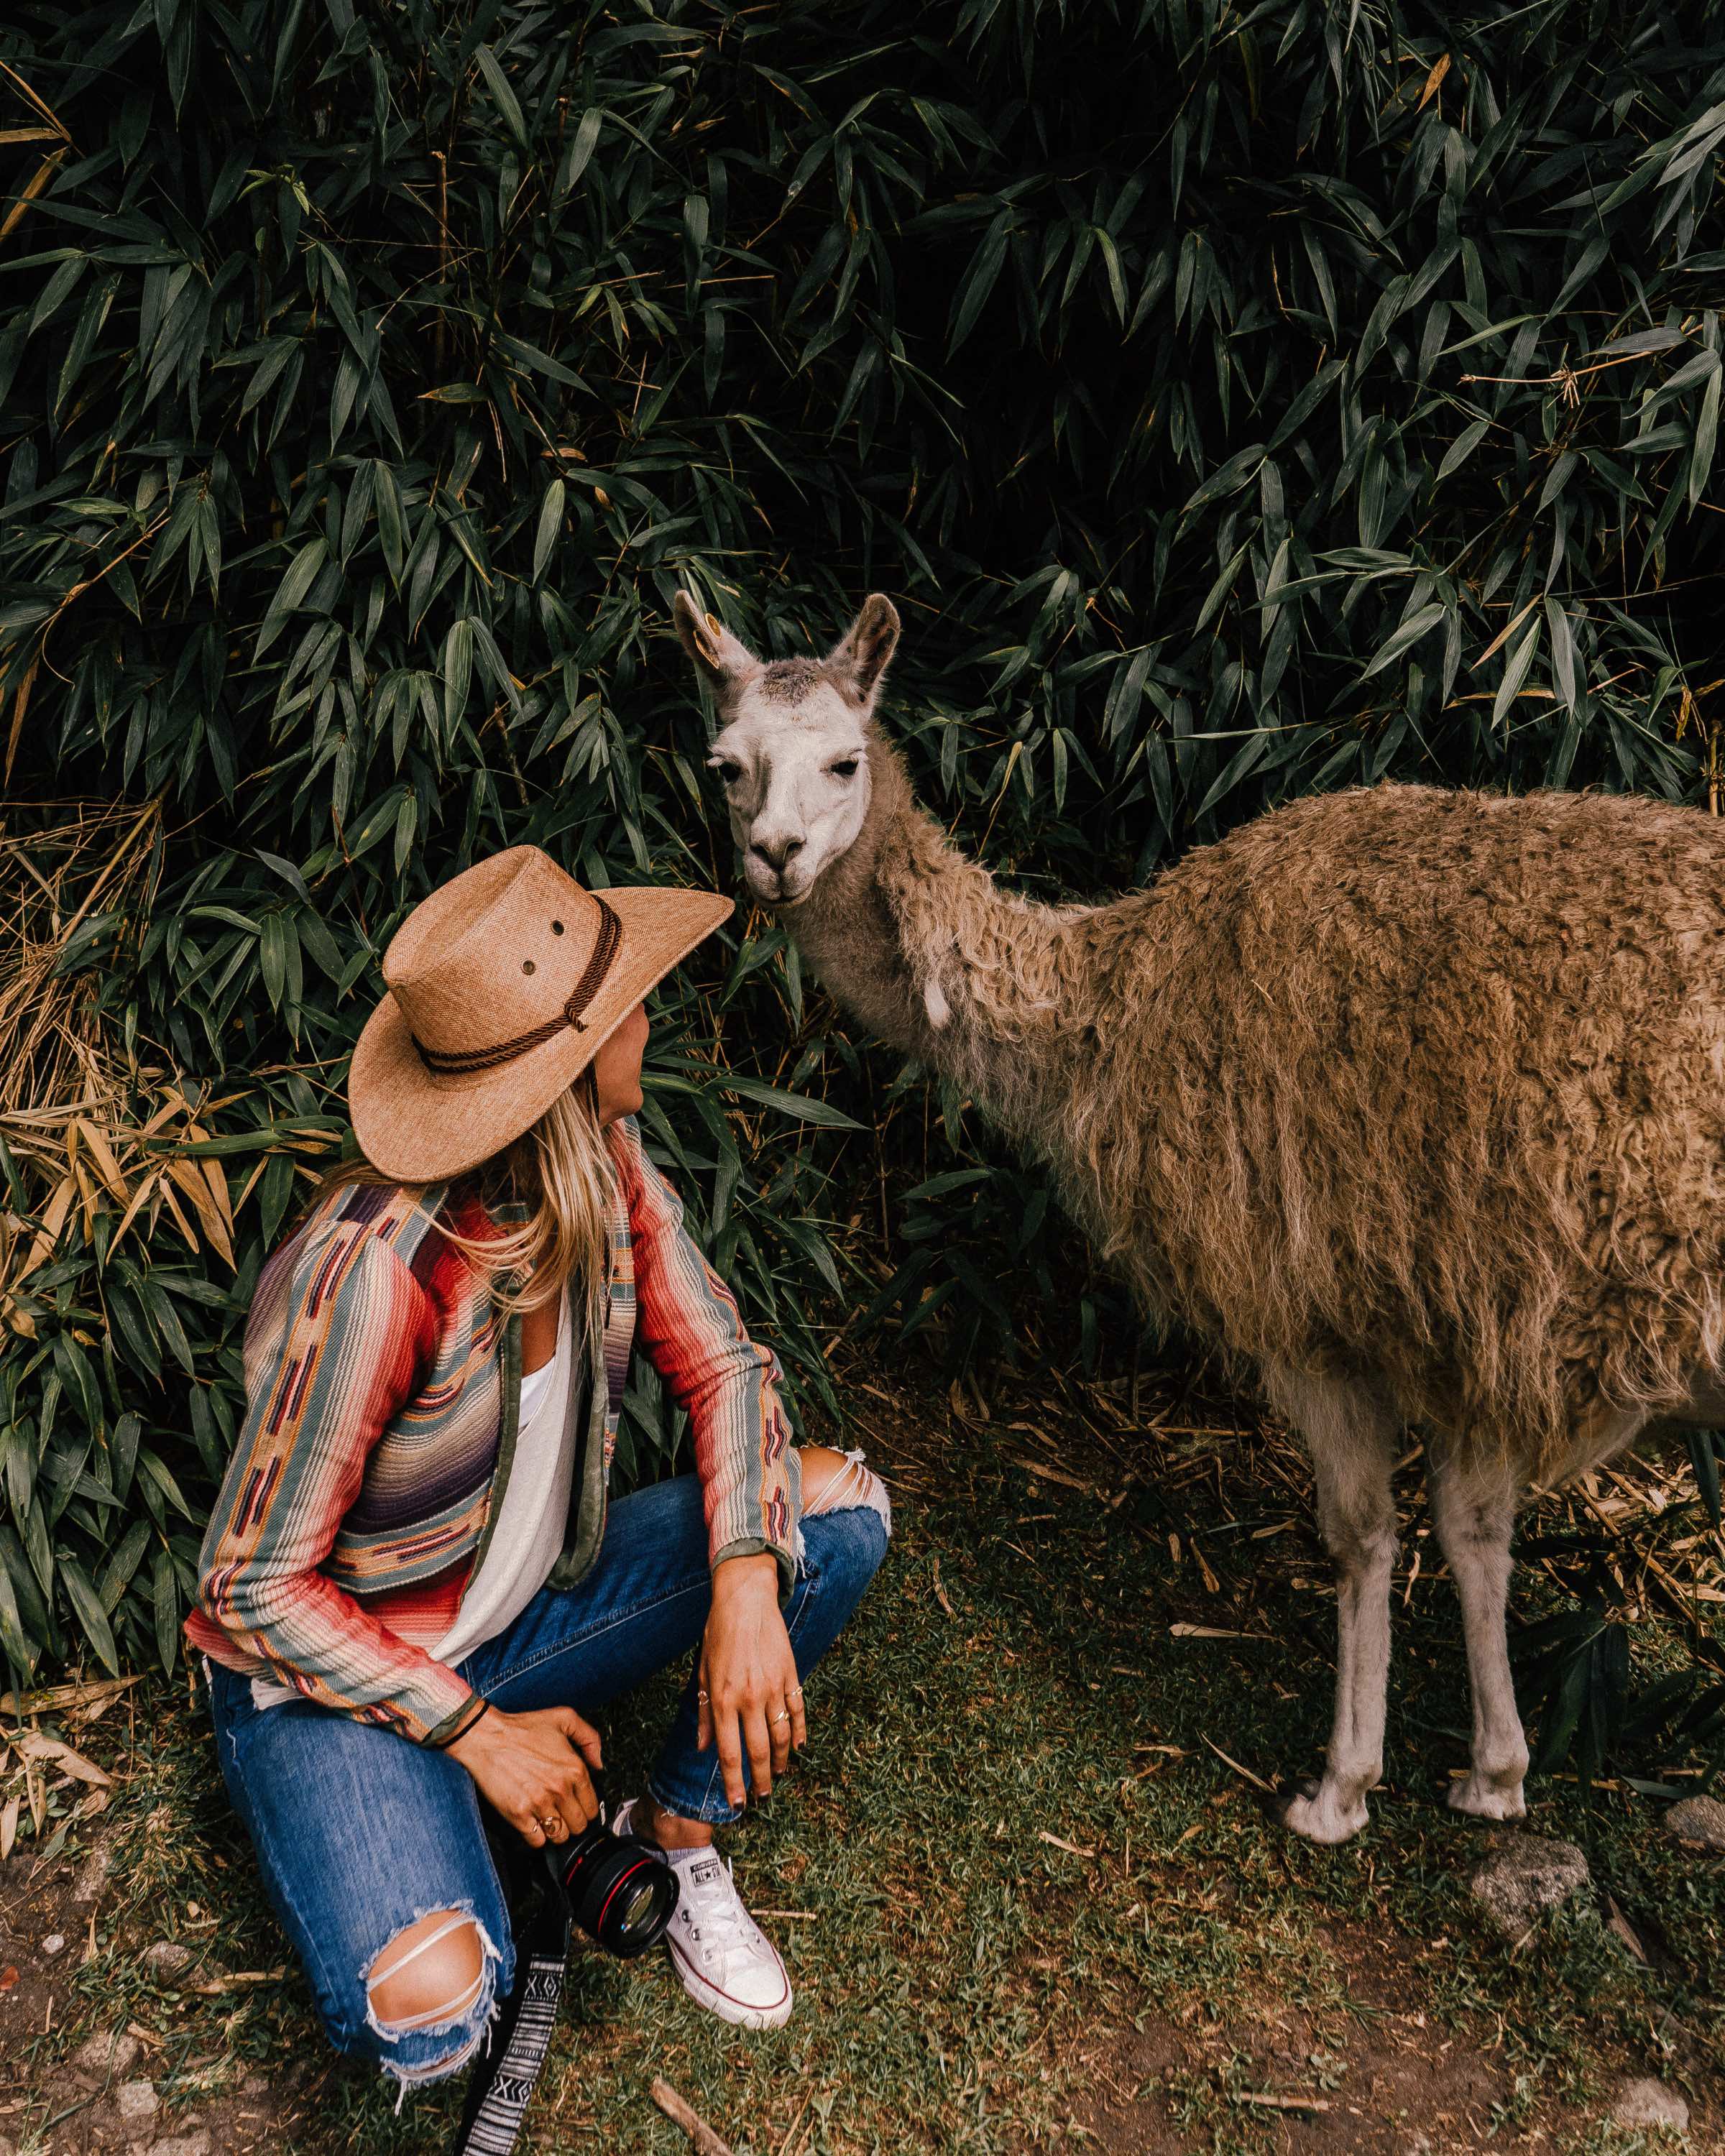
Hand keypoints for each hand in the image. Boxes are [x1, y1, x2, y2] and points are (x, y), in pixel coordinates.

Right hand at [446, 1704, 602, 1847]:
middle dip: (573, 1821)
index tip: (577, 1806)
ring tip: (549, 1819)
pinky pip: (537, 1841)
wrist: (487, 1737)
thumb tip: (598, 1763)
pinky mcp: (518, 1815)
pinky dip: (537, 1837)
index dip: (585, 1808)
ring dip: (556, 1831)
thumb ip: (590, 1738)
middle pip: (578, 1825)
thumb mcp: (564, 1718)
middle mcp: (560, 1789)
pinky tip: (533, 1823)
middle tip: (563, 1813)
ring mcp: (539, 1804)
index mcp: (574, 1769)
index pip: (592, 1806)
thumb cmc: (522, 1728)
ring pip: (559, 1836)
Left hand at [699, 1552, 804, 1807]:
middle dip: (760, 1779)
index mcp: (722, 1699)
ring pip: (781, 1736)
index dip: (733, 1782)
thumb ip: (703, 1712)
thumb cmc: (718, 1634)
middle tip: (761, 1795)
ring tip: (777, 1774)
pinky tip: (797, 1746)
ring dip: (780, 1760)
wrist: (745, 1599)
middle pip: (758, 1751)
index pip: (729, 1752)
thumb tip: (702, 1747)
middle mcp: (748, 1698)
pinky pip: (798, 1711)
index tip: (737, 1803)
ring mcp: (772, 1687)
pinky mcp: (790, 1675)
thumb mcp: (702, 1672)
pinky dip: (799, 1732)